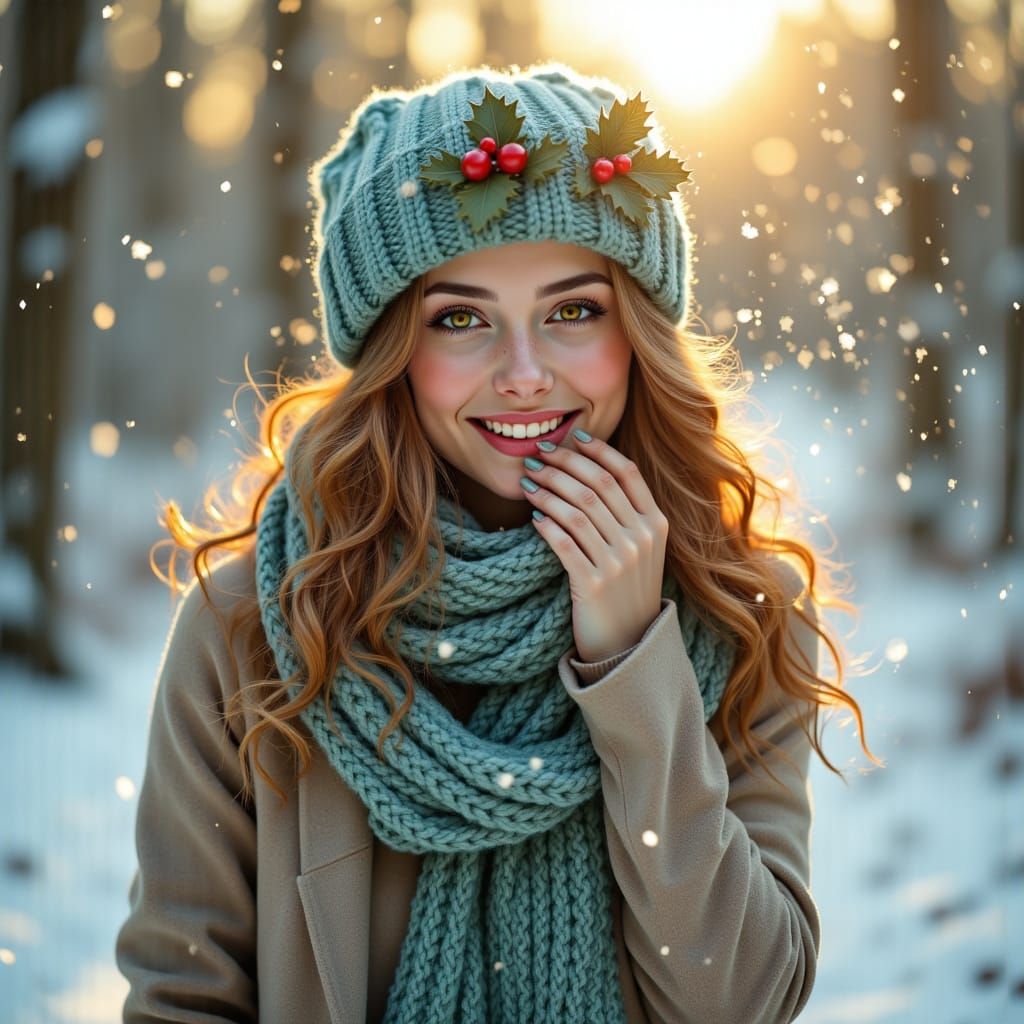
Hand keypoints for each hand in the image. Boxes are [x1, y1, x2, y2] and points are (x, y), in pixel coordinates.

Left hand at [521, 430, 668, 662]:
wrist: (629, 643)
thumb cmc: (628, 588)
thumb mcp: (642, 548)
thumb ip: (626, 512)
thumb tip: (587, 469)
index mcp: (655, 523)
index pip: (626, 472)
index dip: (597, 450)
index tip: (571, 437)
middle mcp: (641, 539)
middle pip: (597, 485)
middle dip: (563, 463)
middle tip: (537, 455)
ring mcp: (620, 562)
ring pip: (577, 510)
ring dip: (548, 490)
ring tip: (528, 481)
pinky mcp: (595, 584)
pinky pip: (564, 543)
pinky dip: (546, 525)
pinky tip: (533, 516)